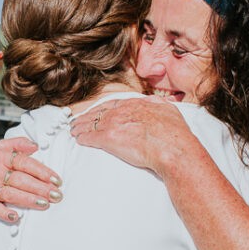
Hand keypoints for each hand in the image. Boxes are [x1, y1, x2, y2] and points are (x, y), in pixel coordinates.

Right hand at [0, 137, 61, 226]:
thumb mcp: (0, 149)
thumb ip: (18, 143)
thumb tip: (35, 145)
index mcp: (1, 158)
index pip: (24, 163)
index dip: (41, 171)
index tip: (56, 180)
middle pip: (21, 180)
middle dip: (41, 188)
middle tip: (57, 195)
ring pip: (11, 194)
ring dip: (29, 200)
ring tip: (45, 204)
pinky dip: (4, 213)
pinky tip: (16, 217)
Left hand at [70, 97, 189, 172]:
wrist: (172, 147)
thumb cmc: (174, 133)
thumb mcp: (168, 109)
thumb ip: (159, 104)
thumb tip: (158, 102)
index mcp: (135, 104)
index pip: (112, 104)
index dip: (102, 109)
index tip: (96, 112)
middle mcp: (122, 111)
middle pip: (98, 112)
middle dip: (87, 117)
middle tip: (78, 121)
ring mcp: (114, 123)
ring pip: (91, 123)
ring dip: (81, 127)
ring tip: (74, 130)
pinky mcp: (109, 139)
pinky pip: (91, 137)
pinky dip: (83, 138)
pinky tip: (79, 139)